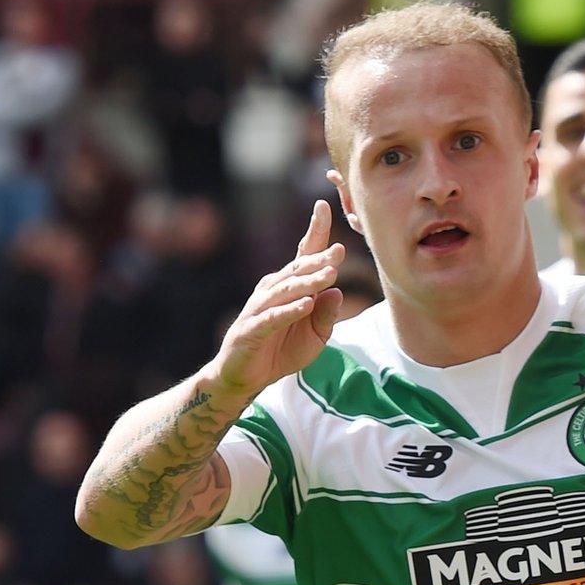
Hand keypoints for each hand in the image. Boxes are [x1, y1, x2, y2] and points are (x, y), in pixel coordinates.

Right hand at [210, 200, 344, 397]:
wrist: (245, 378)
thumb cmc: (280, 351)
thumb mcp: (314, 336)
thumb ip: (326, 315)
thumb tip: (338, 291)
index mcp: (288, 287)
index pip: (303, 255)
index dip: (314, 232)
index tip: (324, 206)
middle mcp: (272, 291)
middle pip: (297, 270)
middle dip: (318, 258)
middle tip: (339, 251)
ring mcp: (259, 309)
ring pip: (286, 290)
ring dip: (308, 282)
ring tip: (329, 275)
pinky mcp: (251, 330)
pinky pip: (272, 318)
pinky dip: (289, 311)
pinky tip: (305, 305)